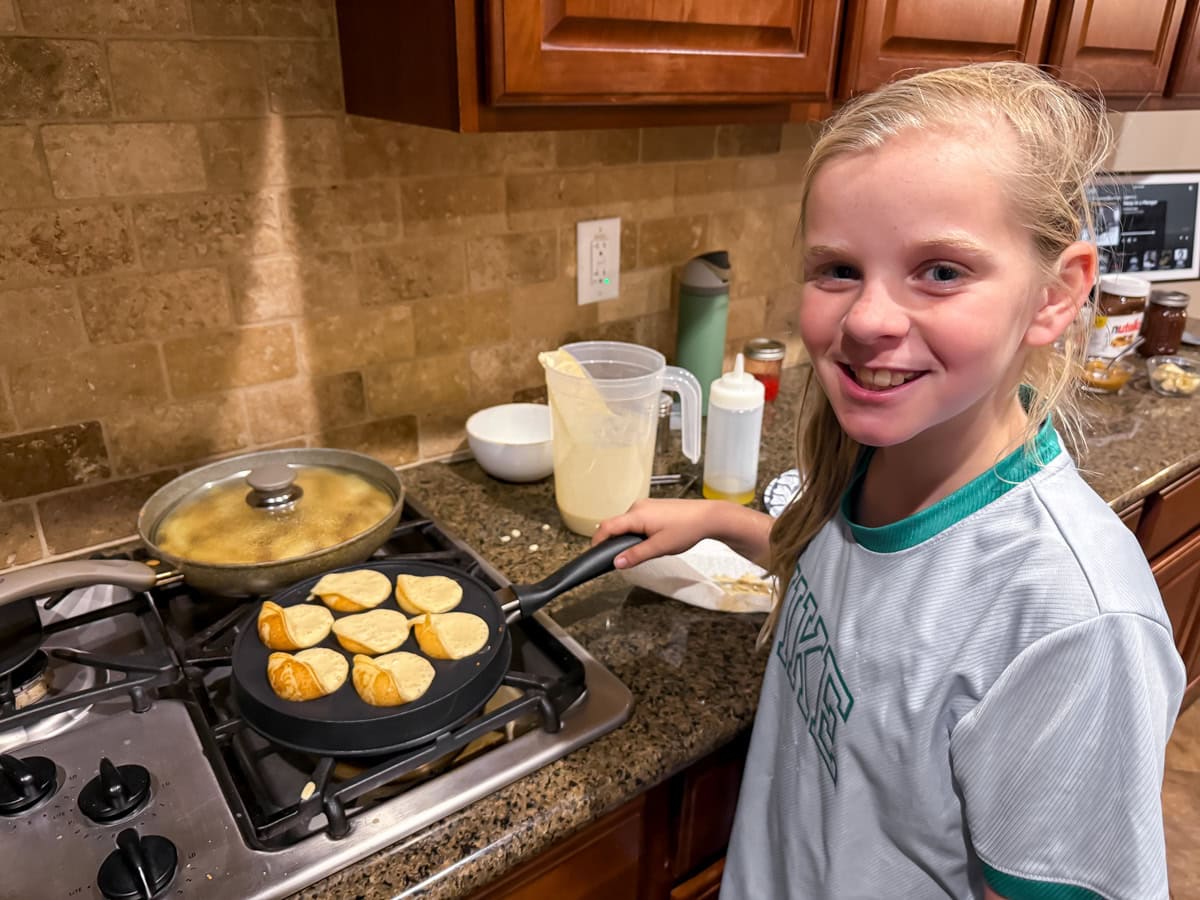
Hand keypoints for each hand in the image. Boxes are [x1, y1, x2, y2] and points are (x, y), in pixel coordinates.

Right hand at [592, 498, 771, 569]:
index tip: (595, 554)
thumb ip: (636, 555)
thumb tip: (617, 563)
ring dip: (626, 537)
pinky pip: (636, 520)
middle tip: (618, 559)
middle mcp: (638, 507)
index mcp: (636, 515)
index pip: (607, 527)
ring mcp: (646, 506)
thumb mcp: (659, 547)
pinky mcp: (654, 508)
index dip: (597, 541)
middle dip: (613, 542)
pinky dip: (636, 532)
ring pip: (626, 523)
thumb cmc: (686, 529)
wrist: (708, 517)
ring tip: (638, 551)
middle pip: (615, 525)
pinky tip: (649, 541)